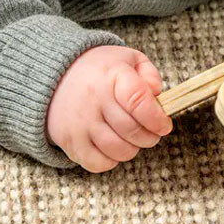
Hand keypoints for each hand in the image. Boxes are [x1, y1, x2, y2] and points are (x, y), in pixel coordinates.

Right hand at [46, 45, 172, 172]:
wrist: (58, 75)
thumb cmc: (102, 69)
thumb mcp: (129, 59)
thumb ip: (150, 74)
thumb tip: (157, 95)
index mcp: (112, 75)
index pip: (138, 101)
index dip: (157, 118)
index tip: (164, 125)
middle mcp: (94, 100)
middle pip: (132, 130)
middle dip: (150, 136)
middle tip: (153, 132)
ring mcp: (80, 122)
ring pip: (118, 150)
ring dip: (133, 149)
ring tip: (133, 138)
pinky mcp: (69, 141)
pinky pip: (98, 163)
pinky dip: (112, 160)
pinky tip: (115, 146)